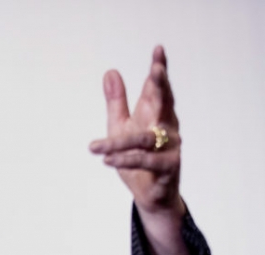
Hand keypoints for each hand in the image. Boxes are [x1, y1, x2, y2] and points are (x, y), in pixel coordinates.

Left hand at [89, 46, 188, 254]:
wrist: (151, 194)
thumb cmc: (137, 158)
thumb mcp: (121, 126)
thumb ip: (116, 101)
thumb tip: (110, 72)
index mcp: (156, 114)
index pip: (159, 89)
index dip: (159, 69)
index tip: (158, 50)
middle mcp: (167, 128)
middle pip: (165, 104)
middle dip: (160, 87)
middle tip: (156, 71)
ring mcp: (170, 148)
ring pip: (145, 139)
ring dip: (119, 141)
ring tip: (94, 146)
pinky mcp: (167, 168)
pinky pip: (144, 162)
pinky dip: (124, 160)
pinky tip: (106, 160)